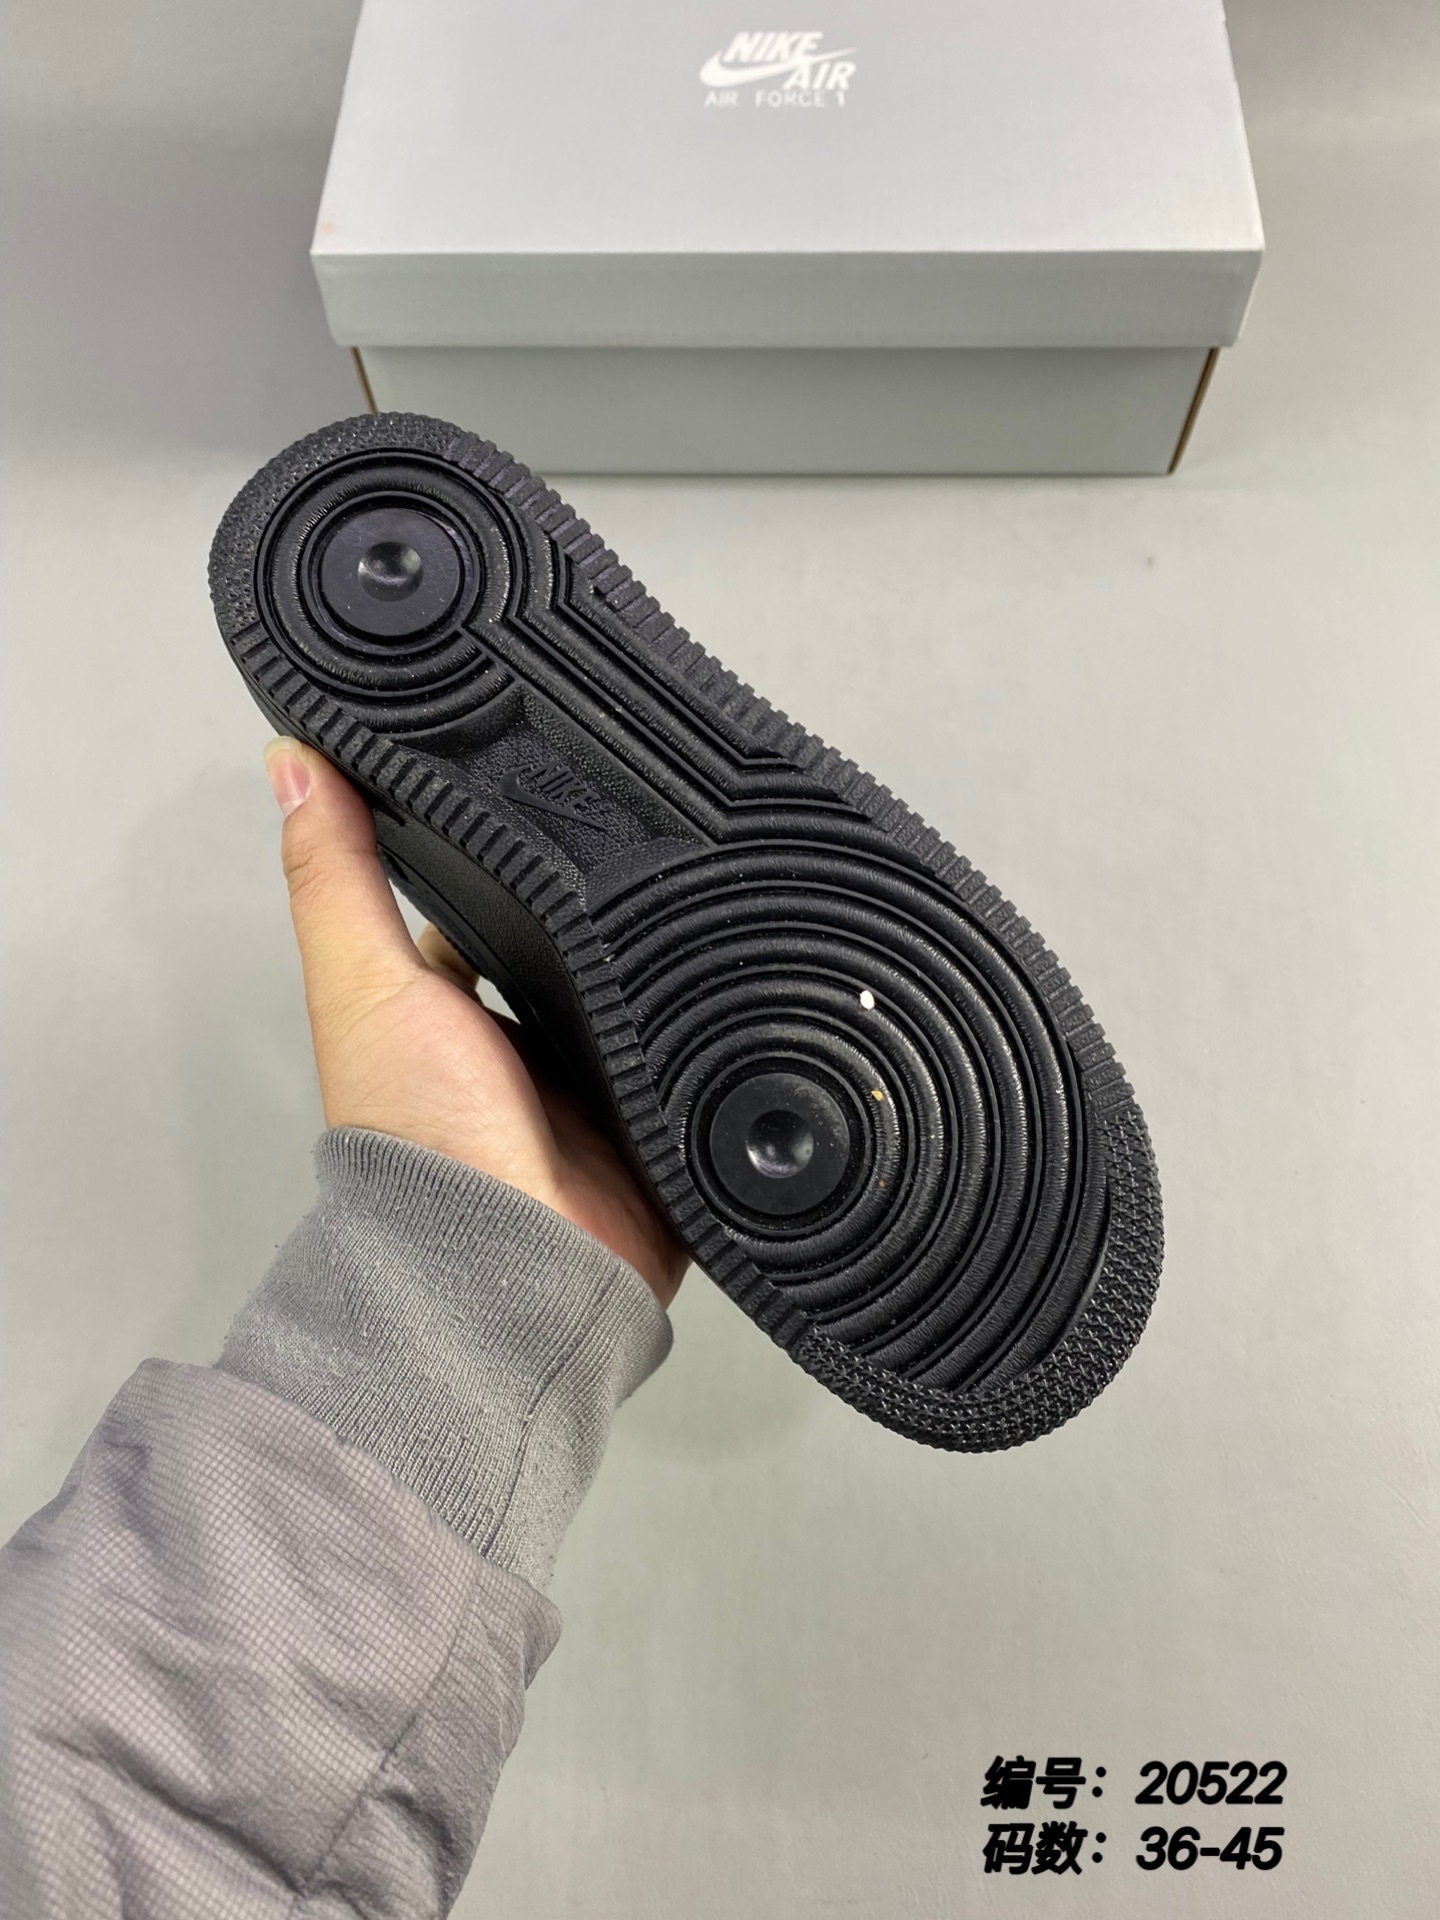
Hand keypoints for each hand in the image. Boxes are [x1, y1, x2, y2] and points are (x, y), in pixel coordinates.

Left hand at [264, 737, 685, 1305]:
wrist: (506, 1267)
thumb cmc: (418, 1139)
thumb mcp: (366, 986)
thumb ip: (335, 879)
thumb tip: (291, 760)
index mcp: (459, 1015)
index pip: (499, 914)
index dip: (525, 857)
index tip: (565, 783)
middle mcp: (529, 1049)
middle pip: (582, 953)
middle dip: (618, 906)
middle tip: (672, 829)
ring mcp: (600, 1091)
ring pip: (647, 1002)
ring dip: (671, 967)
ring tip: (726, 886)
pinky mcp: (663, 1128)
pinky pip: (703, 1065)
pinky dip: (721, 1034)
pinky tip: (754, 979)